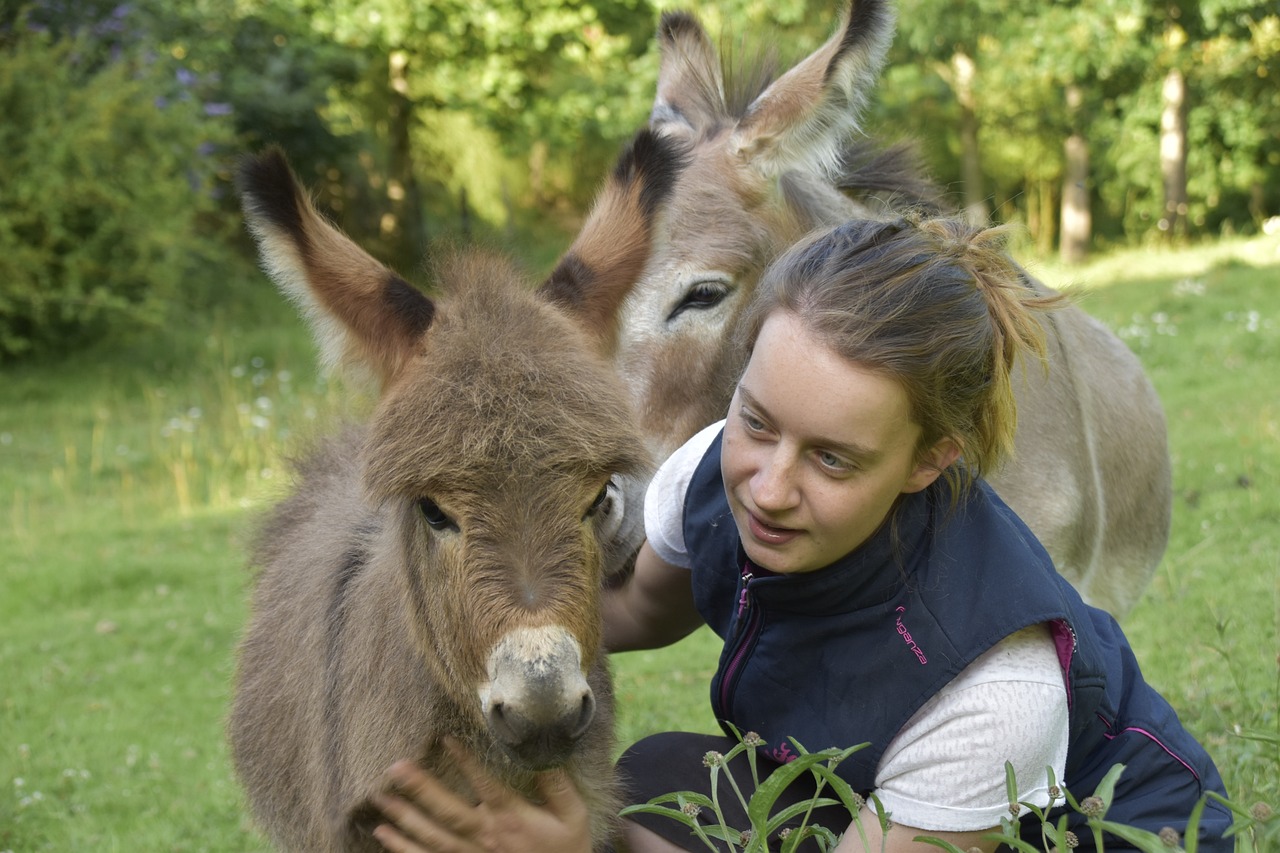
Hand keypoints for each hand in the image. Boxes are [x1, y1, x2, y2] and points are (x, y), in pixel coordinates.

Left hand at [370, 739, 592, 852]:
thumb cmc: (567, 848)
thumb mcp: (573, 815)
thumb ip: (557, 785)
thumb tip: (542, 752)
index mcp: (513, 819)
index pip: (486, 787)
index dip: (467, 763)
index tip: (446, 739)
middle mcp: (487, 837)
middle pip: (449, 813)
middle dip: (421, 789)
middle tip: (395, 767)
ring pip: (432, 838)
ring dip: (404, 818)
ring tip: (381, 798)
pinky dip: (403, 849)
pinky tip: (383, 834)